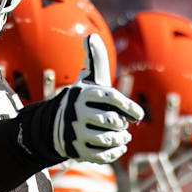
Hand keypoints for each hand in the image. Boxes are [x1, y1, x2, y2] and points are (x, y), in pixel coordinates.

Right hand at [16, 34, 143, 165]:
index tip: (137, 114)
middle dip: (121, 124)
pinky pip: (104, 155)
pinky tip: (117, 147)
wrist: (54, 125)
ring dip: (121, 139)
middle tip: (121, 123)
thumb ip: (95, 59)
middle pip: (112, 121)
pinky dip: (115, 152)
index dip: (128, 106)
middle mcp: (76, 113)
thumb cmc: (81, 100)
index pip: (111, 98)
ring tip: (122, 136)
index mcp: (83, 94)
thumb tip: (90, 37)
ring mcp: (75, 132)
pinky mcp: (77, 150)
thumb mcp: (87, 79)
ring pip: (109, 139)